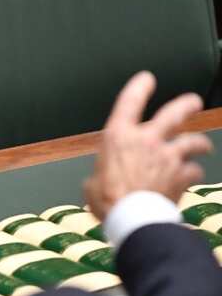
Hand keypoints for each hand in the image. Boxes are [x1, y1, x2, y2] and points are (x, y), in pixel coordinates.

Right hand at [83, 72, 212, 219]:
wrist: (132, 217)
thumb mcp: (92, 182)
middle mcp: (147, 140)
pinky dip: (193, 173)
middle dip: (187, 105)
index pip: (129, 102)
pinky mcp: (182, 174)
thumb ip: (103, 173)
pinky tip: (193, 176)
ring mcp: (168, 156)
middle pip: (174, 113)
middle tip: (194, 102)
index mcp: (119, 136)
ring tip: (203, 146)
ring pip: (194, 140)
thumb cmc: (106, 200)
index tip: (146, 79)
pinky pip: (194, 170)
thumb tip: (103, 180)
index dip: (139, 87)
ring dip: (200, 142)